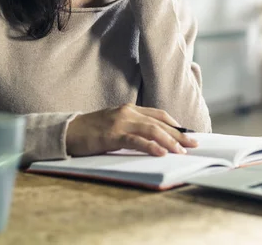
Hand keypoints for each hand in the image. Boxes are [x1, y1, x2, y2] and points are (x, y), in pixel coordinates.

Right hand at [66, 103, 198, 156]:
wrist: (67, 131)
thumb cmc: (91, 130)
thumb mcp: (116, 123)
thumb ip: (133, 126)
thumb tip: (154, 138)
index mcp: (130, 109)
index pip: (160, 115)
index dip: (176, 124)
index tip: (188, 134)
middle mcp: (128, 112)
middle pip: (160, 123)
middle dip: (179, 134)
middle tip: (194, 144)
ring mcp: (120, 123)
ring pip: (152, 130)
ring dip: (169, 141)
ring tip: (181, 151)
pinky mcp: (112, 135)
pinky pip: (136, 140)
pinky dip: (151, 146)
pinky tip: (161, 153)